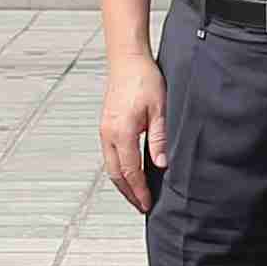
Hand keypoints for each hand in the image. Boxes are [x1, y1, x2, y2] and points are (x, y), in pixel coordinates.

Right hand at [98, 49, 168, 213]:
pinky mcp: (106, 125)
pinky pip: (110, 154)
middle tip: (142, 206)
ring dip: (123, 182)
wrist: (127, 59)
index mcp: (122, 132)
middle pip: (116, 174)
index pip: (131, 171)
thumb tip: (161, 164)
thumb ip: (159, 138)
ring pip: (111, 165)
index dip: (139, 191)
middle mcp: (109, 134)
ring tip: (136, 194)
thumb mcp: (159, 109)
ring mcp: (104, 129)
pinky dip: (119, 168)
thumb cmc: (144, 79)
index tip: (148, 204)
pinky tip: (129, 172)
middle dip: (129, 193)